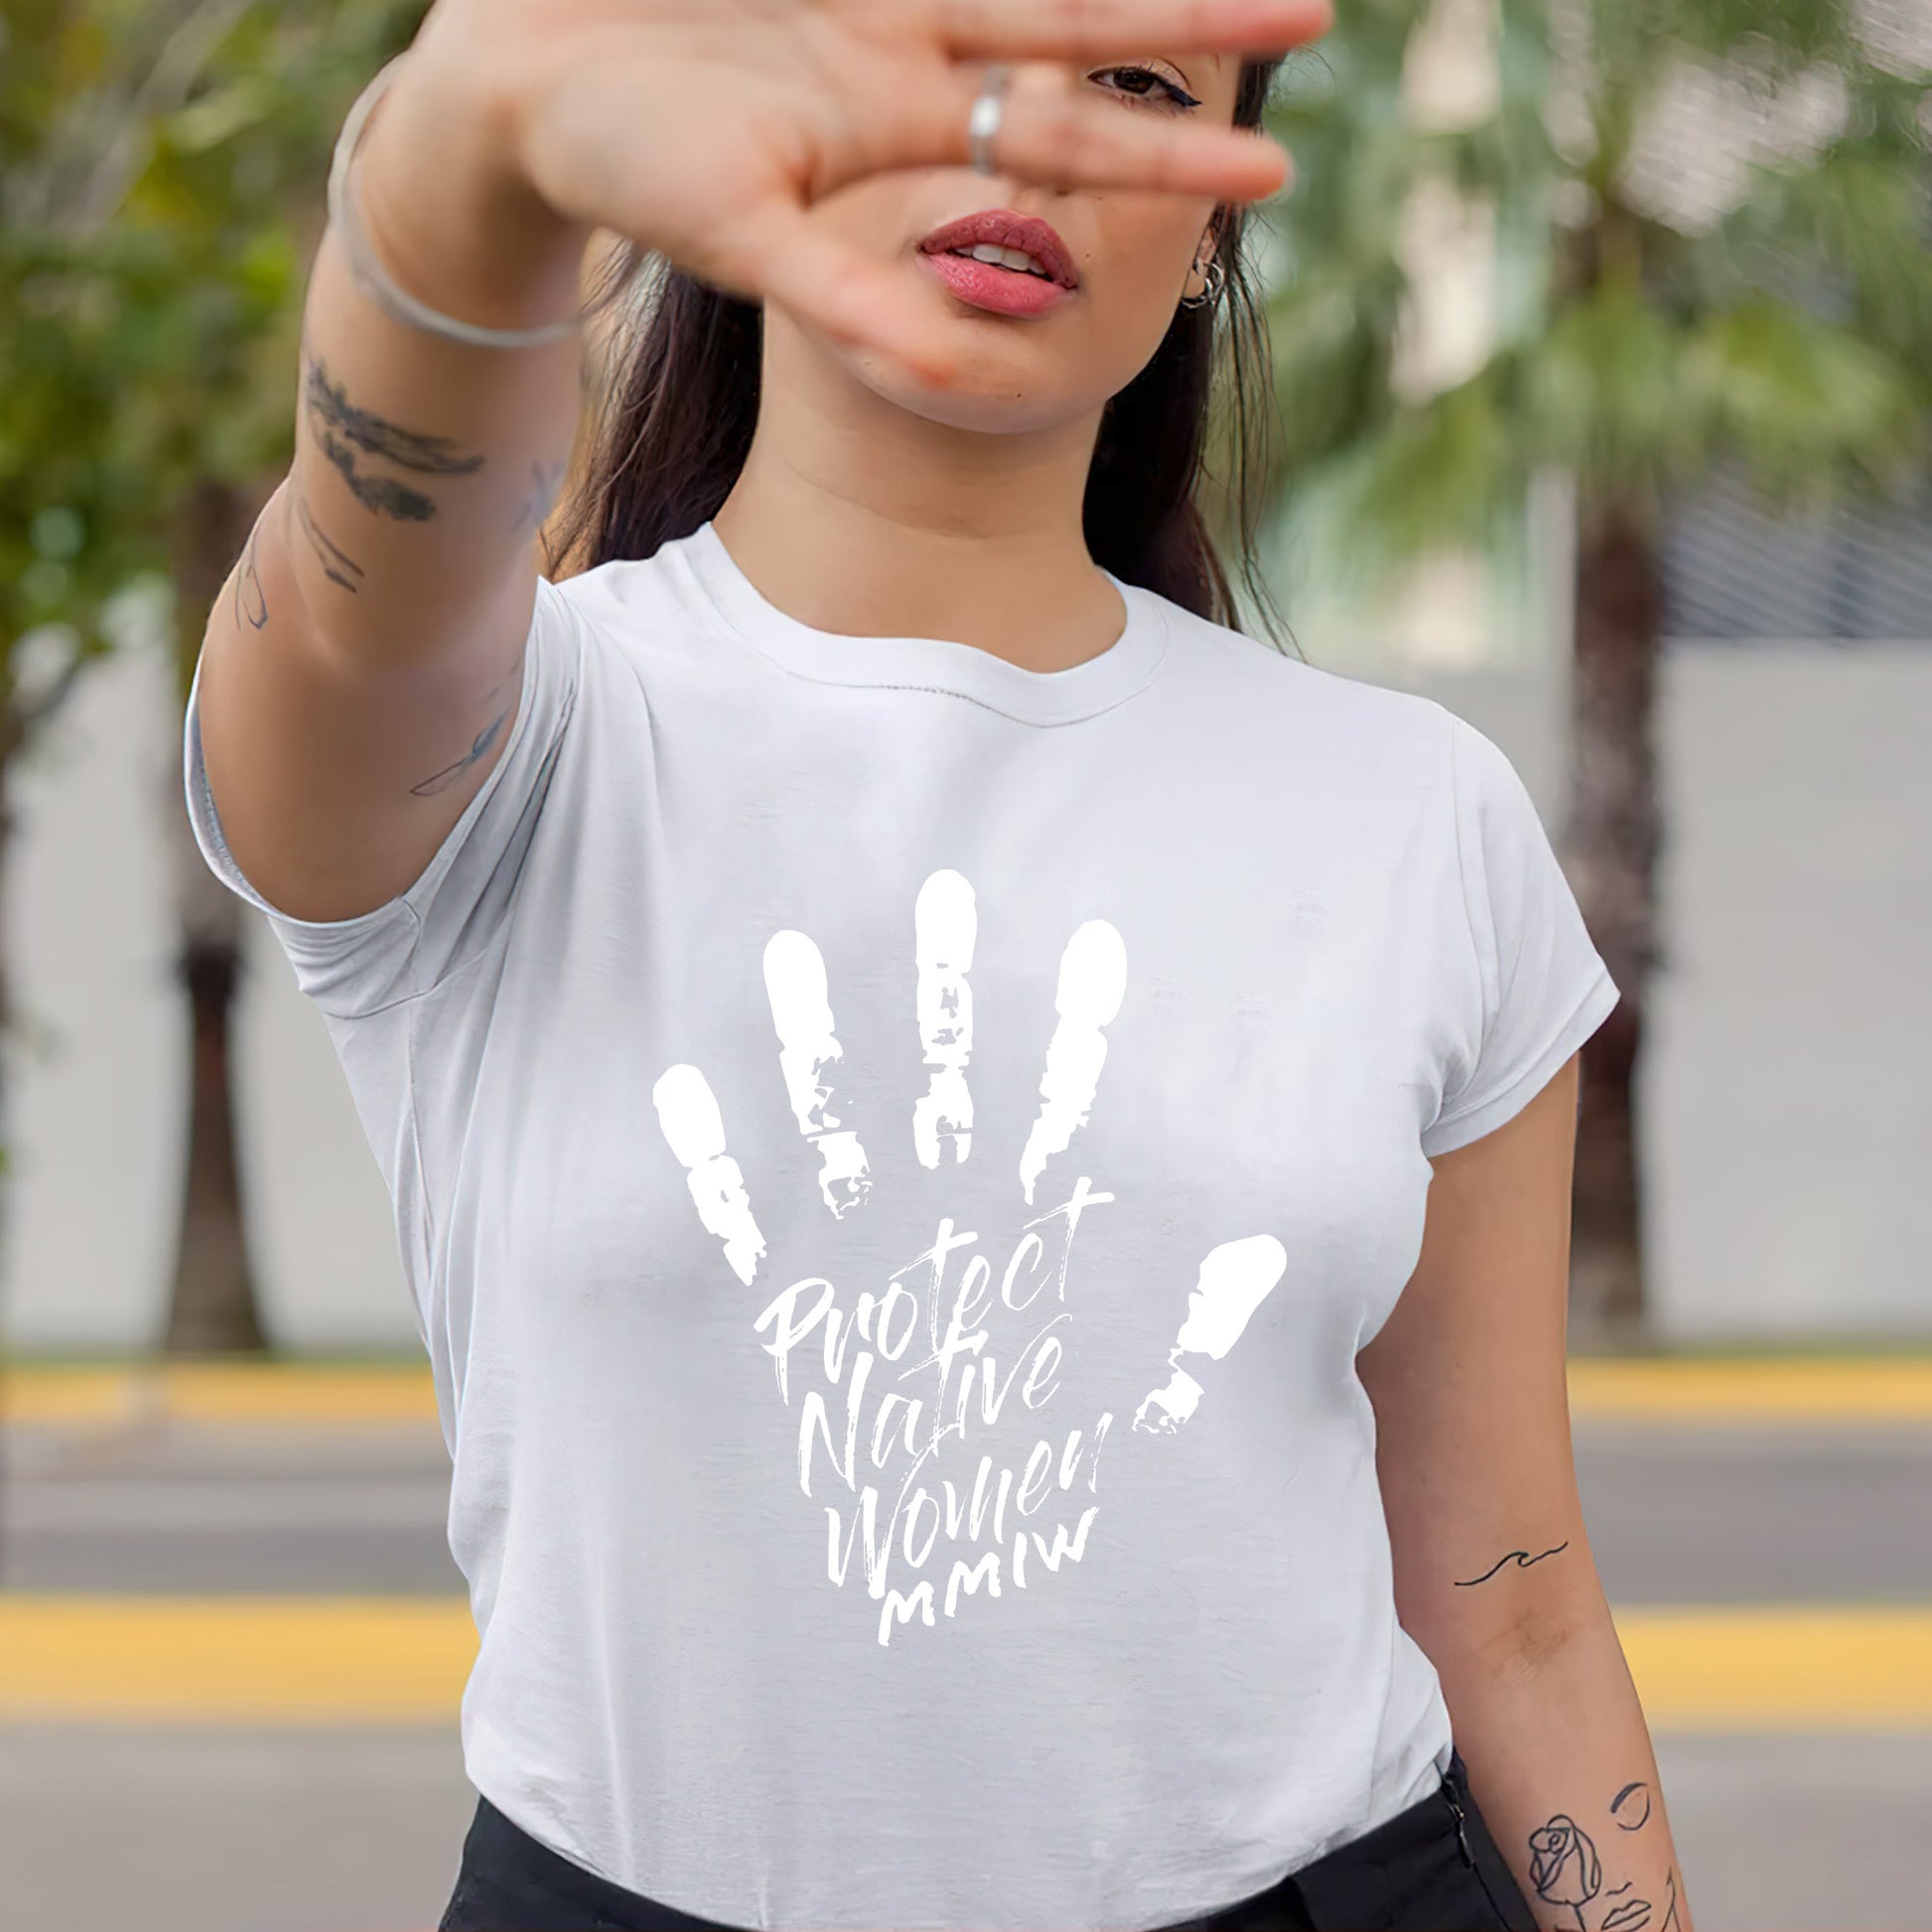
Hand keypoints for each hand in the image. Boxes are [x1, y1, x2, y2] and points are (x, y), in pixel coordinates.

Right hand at [401, 0, 1331, 380]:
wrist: (520, 91)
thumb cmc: (624, 174)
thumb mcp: (746, 243)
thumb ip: (855, 305)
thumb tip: (966, 378)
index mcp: (900, 127)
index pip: (1063, 135)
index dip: (1168, 150)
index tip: (1279, 173)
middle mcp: (903, 53)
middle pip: (1077, 26)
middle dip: (1191, 21)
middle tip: (1320, 12)